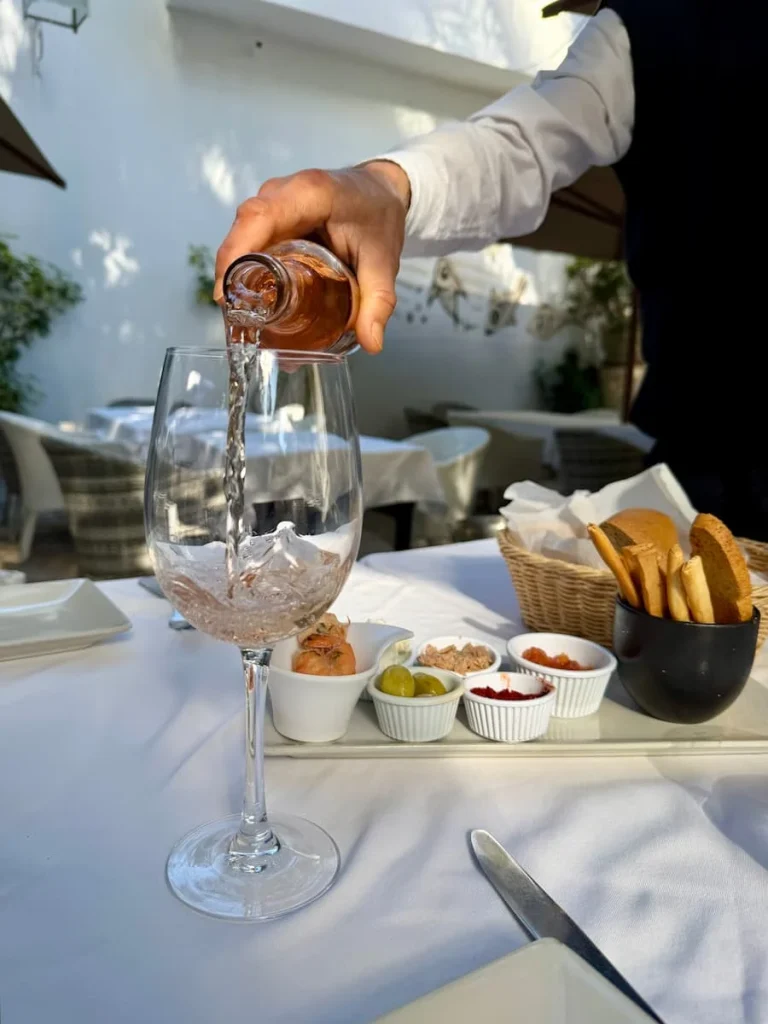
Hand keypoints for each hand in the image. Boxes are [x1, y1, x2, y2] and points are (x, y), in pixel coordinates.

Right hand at [215, 162, 409, 352]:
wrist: (382, 192)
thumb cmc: (380, 216)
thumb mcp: (384, 261)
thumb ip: (378, 301)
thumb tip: (372, 343)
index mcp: (311, 193)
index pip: (260, 216)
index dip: (236, 252)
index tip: (227, 293)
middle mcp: (285, 191)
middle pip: (244, 229)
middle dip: (233, 273)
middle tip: (238, 317)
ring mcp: (274, 201)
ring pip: (242, 235)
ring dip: (238, 273)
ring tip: (243, 313)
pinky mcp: (272, 214)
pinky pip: (250, 238)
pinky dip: (246, 267)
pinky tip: (252, 297)